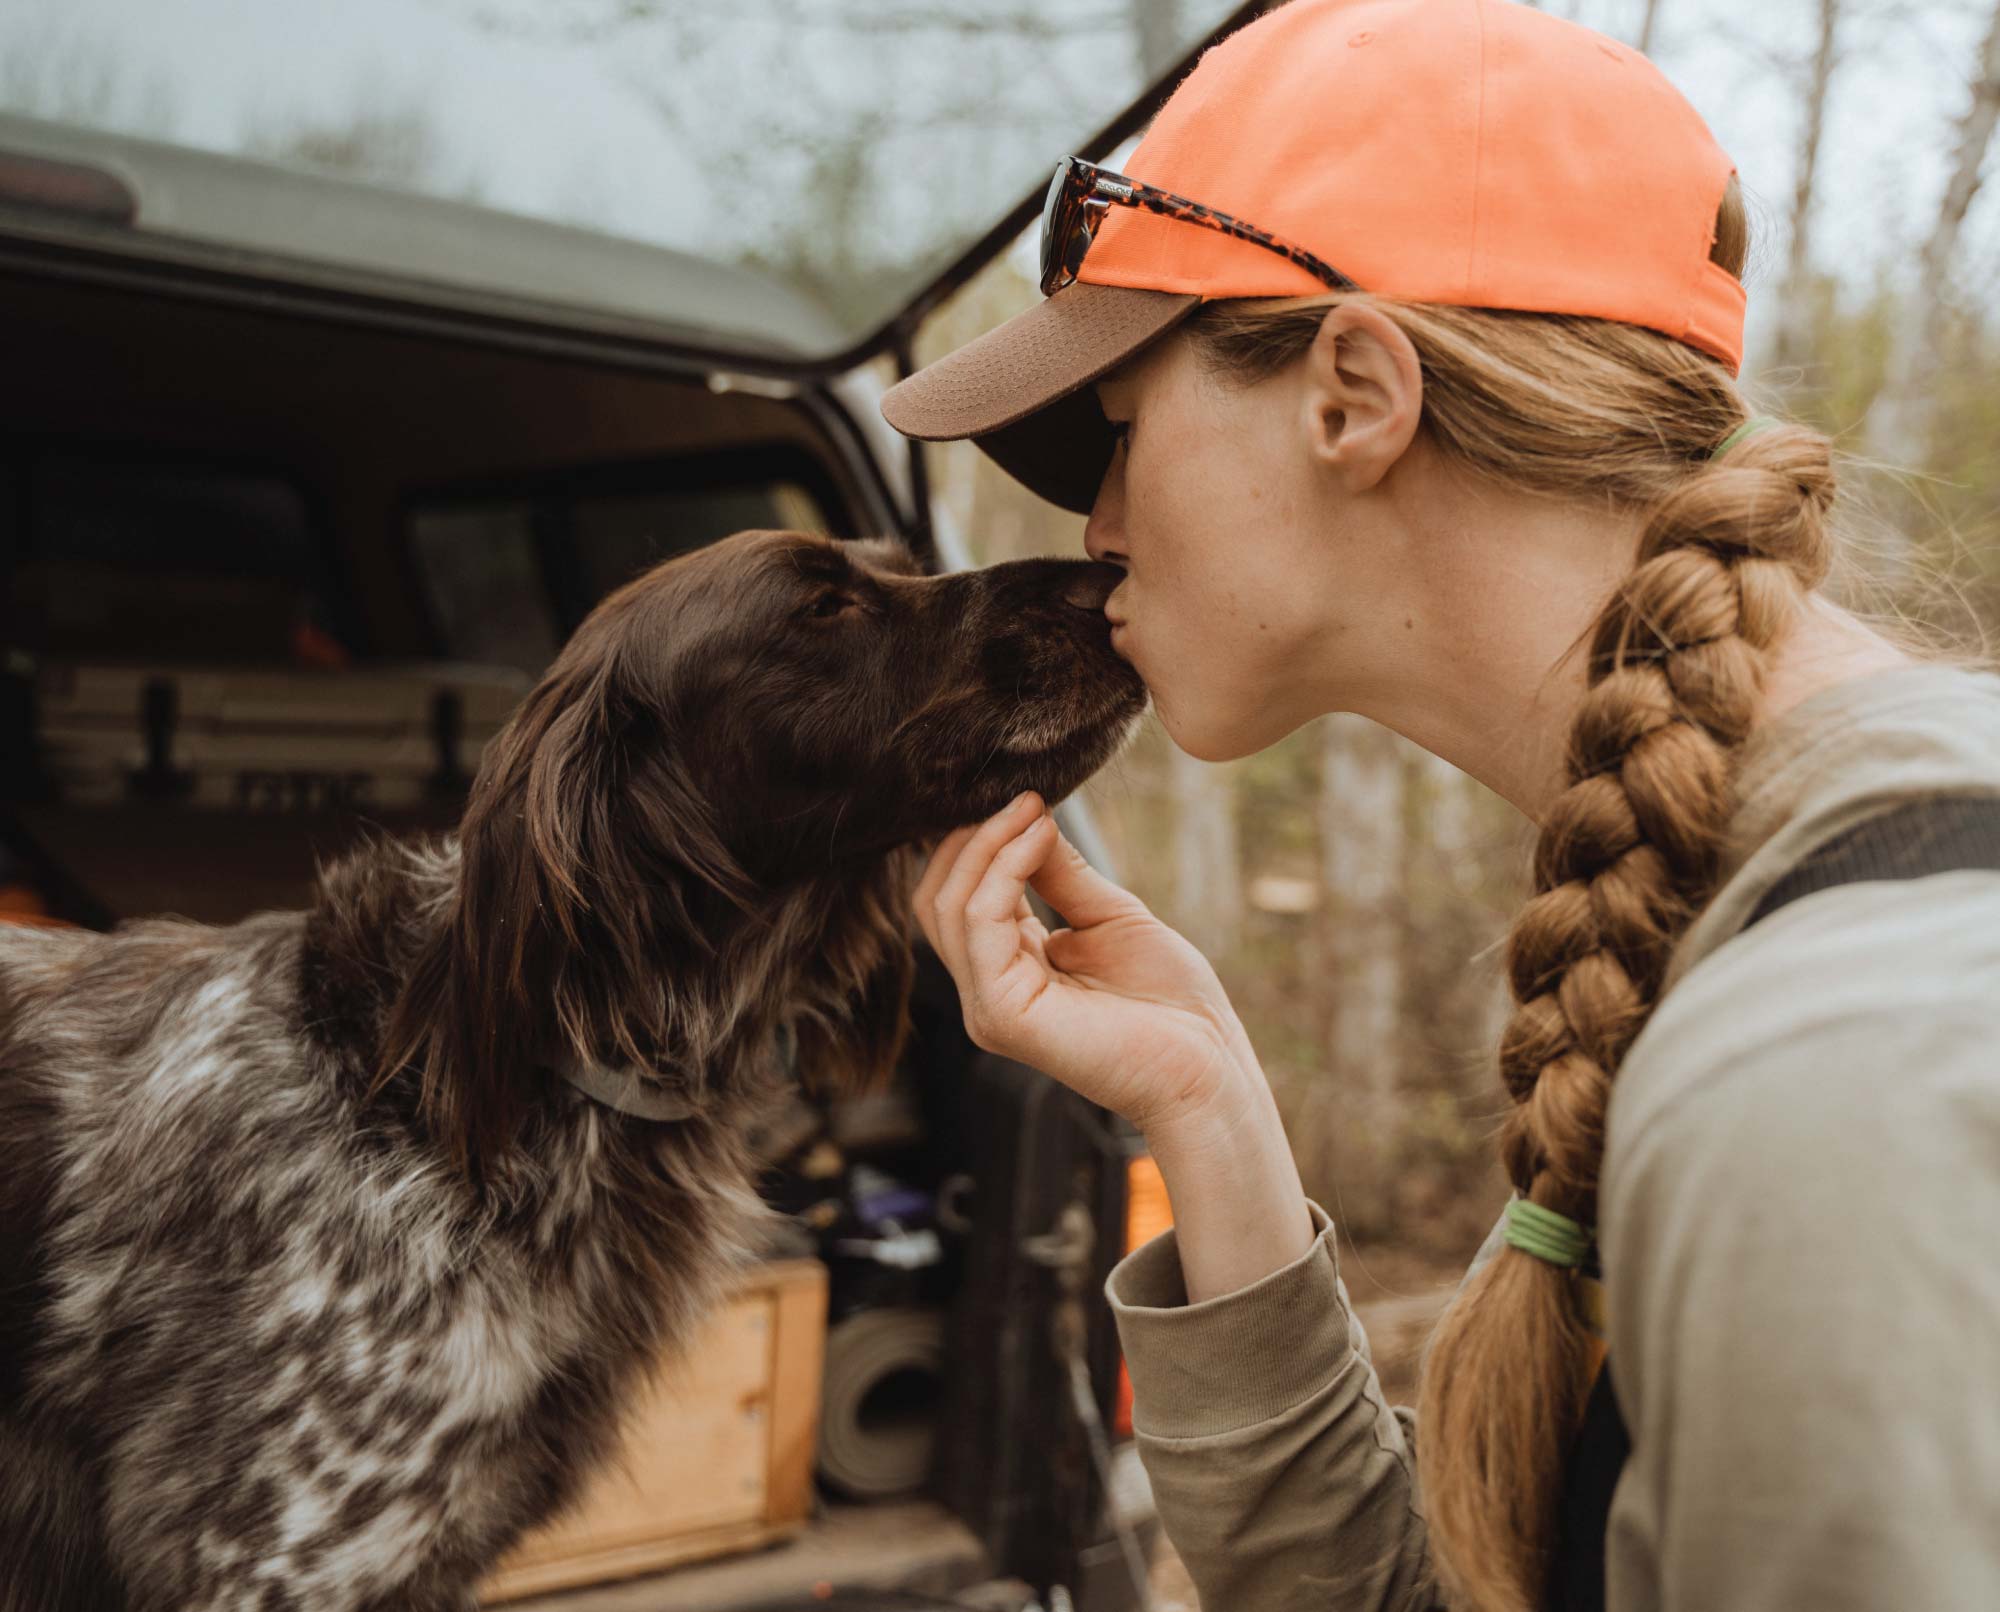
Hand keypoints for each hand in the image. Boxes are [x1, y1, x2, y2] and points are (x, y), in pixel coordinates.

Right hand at [914, 791, 1259, 1137]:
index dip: (983, 842)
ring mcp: (988, 1006)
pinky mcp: (1001, 1014)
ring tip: (1034, 813)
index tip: (1029, 796)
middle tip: (1025, 798)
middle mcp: (987, 990)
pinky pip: (978, 925)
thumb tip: (1028, 817)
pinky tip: (1038, 840)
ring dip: (988, 845)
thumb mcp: (1110, 915)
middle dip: (974, 839)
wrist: (1206, 1064)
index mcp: (1009, 970)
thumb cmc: (1170, 1001)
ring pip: (948, 906)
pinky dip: (1002, 872)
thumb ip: (1061, 874)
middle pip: (938, 899)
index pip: (960, 897)